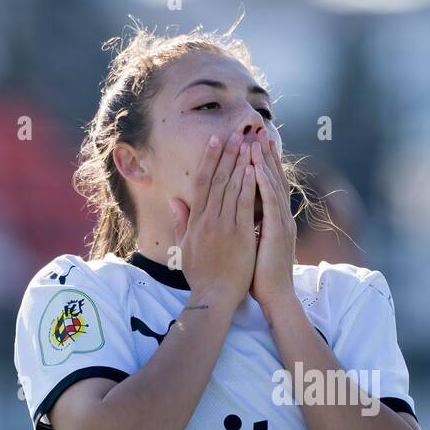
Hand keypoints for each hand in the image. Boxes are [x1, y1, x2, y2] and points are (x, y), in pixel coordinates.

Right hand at [168, 131, 256, 307]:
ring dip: (240, 163)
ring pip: (232, 187)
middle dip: (227, 154)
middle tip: (236, 133)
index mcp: (196, 220)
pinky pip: (244, 204)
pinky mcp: (239, 235)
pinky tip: (254, 169)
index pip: (203, 183)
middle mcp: (208, 219)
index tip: (216, 141)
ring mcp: (223, 226)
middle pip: (218, 179)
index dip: (210, 160)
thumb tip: (175, 200)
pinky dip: (249, 185)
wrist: (214, 296)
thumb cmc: (201, 275)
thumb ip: (182, 222)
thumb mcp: (185, 247)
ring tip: (248, 144)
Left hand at [249, 125, 296, 309]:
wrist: (275, 297)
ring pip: (273, 185)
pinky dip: (264, 183)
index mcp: (274, 221)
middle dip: (264, 155)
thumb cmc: (259, 276)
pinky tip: (256, 167)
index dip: (260, 165)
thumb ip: (243, 227)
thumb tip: (234, 216)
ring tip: (255, 140)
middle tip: (256, 131)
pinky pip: (270, 202)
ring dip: (264, 162)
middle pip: (273, 179)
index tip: (251, 145)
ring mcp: (281, 223)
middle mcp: (281, 218)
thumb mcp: (249, 246)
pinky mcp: (277, 232)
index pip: (267, 186)